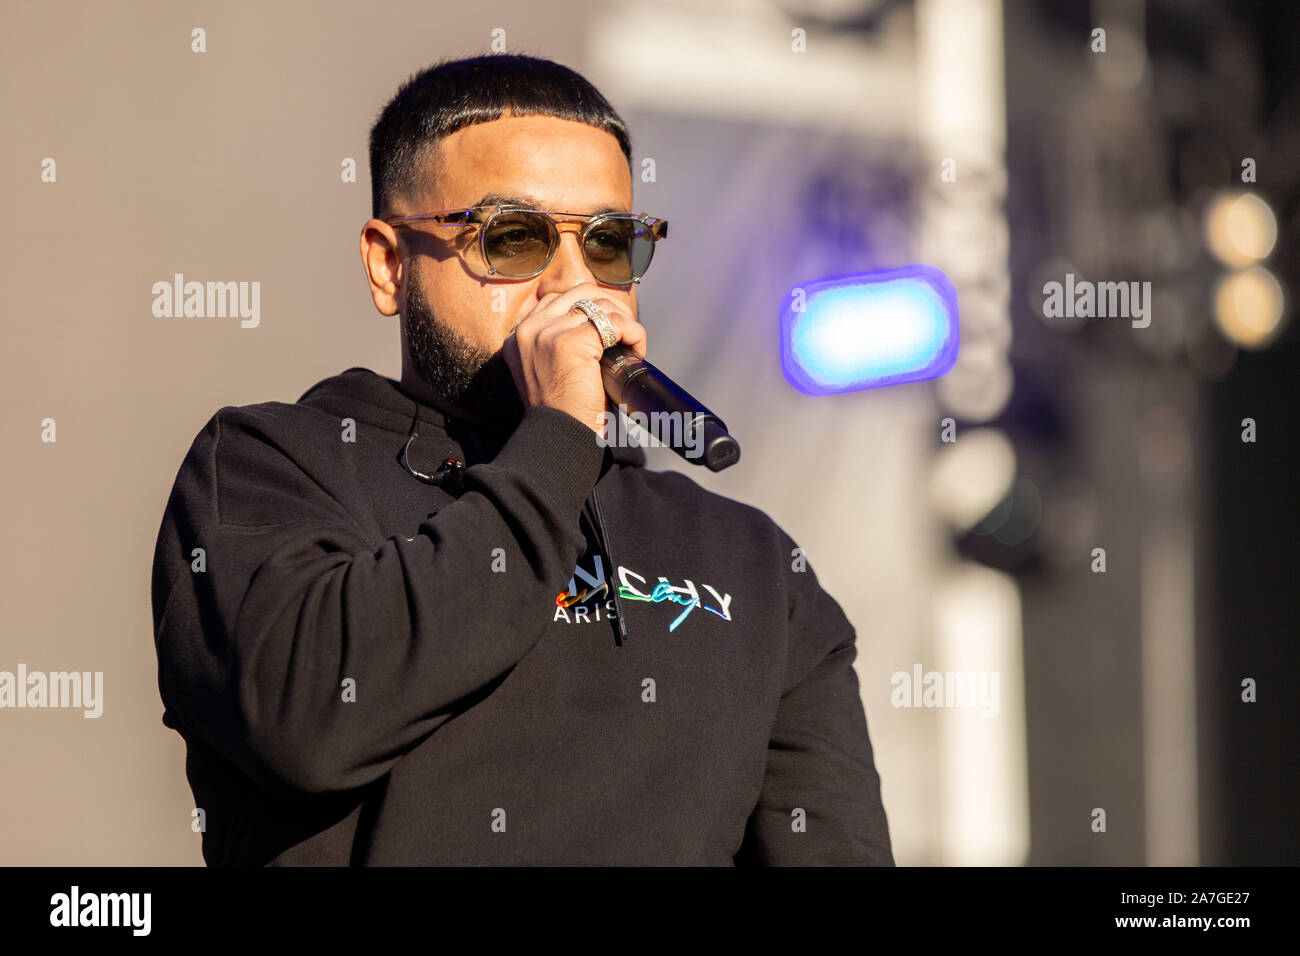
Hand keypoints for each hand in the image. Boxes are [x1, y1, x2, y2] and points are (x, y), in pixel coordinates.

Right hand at [502, 282, 647, 434]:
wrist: (561, 439)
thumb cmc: (565, 411)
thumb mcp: (554, 370)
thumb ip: (562, 343)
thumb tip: (600, 321)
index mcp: (520, 334)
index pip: (560, 298)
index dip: (592, 307)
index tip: (611, 329)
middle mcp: (528, 329)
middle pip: (581, 292)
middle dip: (611, 309)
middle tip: (626, 335)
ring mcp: (547, 333)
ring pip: (600, 305)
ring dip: (625, 322)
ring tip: (632, 347)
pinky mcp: (569, 342)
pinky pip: (613, 322)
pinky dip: (633, 332)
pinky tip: (636, 352)